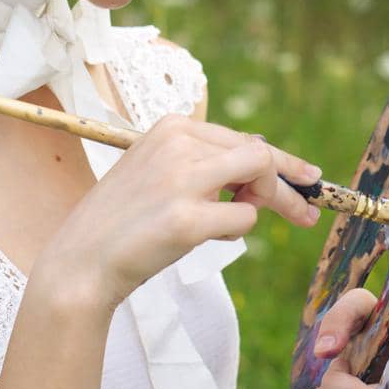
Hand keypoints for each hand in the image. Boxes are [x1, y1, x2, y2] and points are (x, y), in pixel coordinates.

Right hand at [45, 114, 322, 308]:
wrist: (81, 262)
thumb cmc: (124, 221)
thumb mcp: (158, 171)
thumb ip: (203, 161)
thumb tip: (264, 156)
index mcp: (171, 127)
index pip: (241, 138)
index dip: (280, 161)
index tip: (306, 179)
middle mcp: (178, 143)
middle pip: (259, 155)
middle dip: (290, 185)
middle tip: (308, 213)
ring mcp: (182, 180)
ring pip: (260, 178)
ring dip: (268, 205)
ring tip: (246, 224)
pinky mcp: (187, 219)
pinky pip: (243, 219)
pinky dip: (235, 231)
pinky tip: (207, 237)